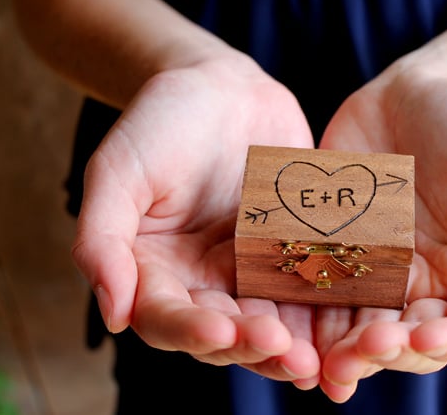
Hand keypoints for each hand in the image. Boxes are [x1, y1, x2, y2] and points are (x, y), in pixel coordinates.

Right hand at [71, 59, 321, 385]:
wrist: (221, 86)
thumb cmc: (160, 123)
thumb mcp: (118, 172)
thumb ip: (102, 240)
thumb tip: (114, 314)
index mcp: (155, 272)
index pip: (166, 318)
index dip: (190, 331)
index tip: (219, 332)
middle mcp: (203, 281)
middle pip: (224, 332)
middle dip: (251, 347)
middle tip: (284, 354)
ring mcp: (250, 270)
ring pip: (269, 322)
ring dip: (290, 346)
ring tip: (312, 360)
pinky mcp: (290, 253)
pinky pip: (307, 286)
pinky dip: (322, 311)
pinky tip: (344, 326)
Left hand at [316, 69, 446, 400]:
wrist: (415, 92)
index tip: (423, 338)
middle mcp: (429, 288)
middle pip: (412, 342)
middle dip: (390, 352)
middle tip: (365, 348)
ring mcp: (380, 275)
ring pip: (363, 330)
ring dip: (346, 352)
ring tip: (327, 362)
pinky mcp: (338, 255)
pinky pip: (322, 293)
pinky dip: (309, 320)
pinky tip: (292, 334)